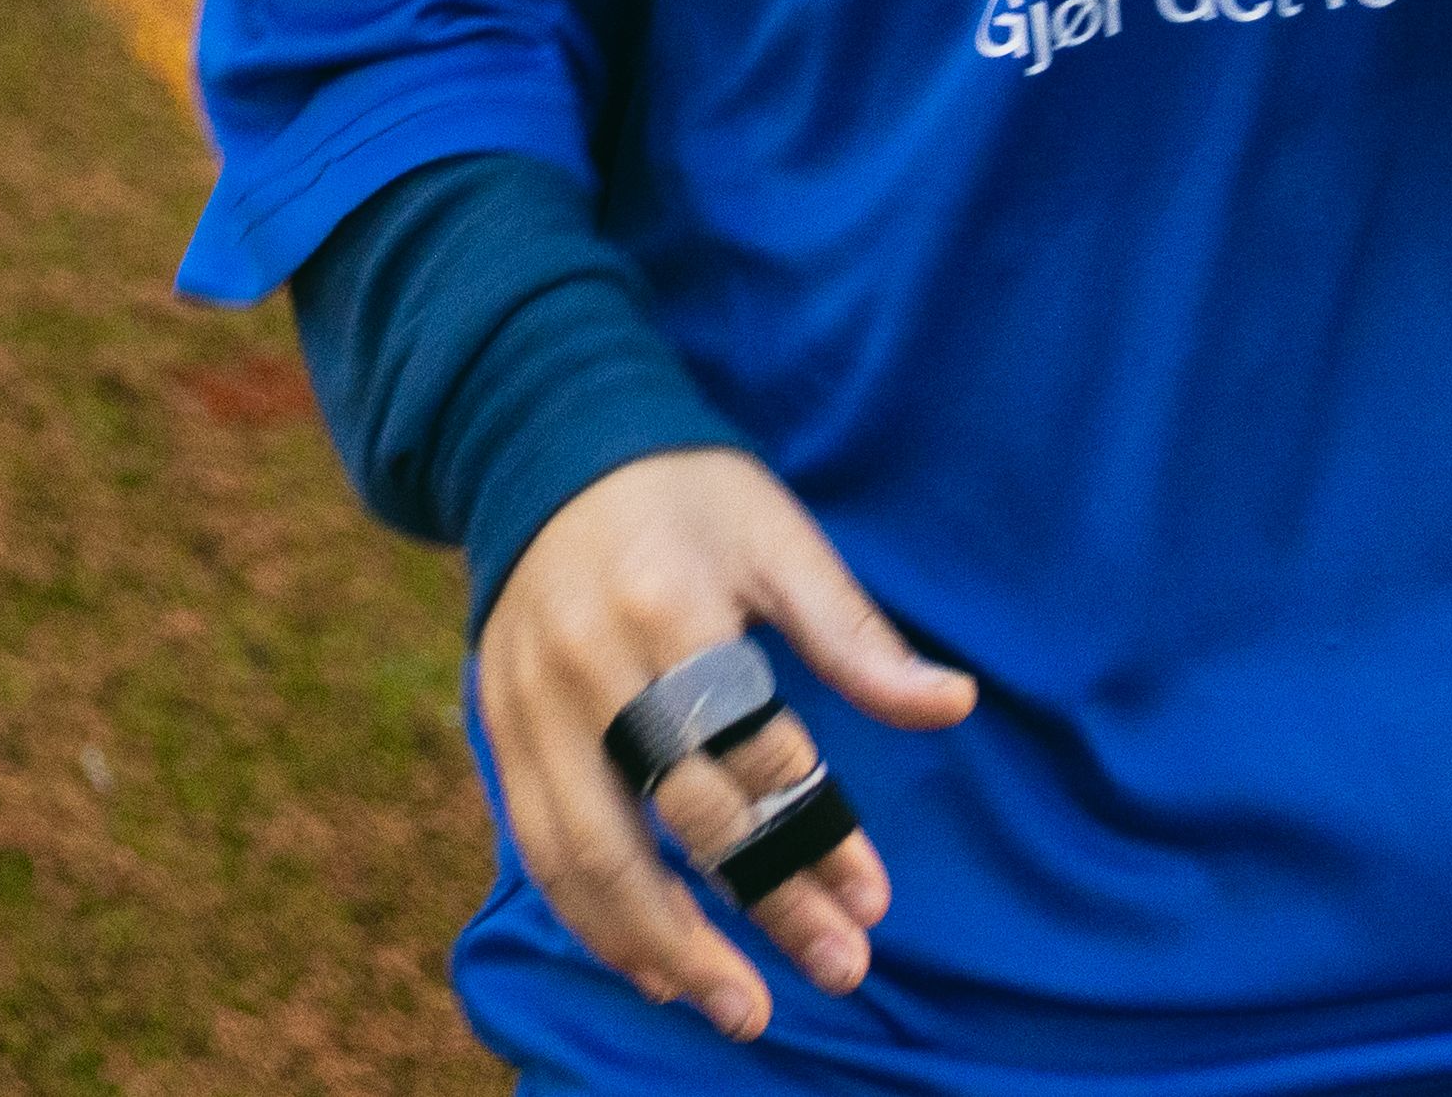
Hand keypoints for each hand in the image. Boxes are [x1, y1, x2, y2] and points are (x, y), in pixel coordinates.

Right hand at [478, 452, 973, 1044]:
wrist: (539, 445)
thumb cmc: (681, 494)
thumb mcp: (776, 536)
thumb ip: (853, 633)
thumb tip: (954, 704)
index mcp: (668, 608)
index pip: (754, 749)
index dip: (820, 832)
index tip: (874, 902)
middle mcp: (590, 665)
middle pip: (678, 813)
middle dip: (763, 904)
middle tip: (837, 972)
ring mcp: (529, 702)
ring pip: (589, 852)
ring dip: (664, 943)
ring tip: (735, 1007)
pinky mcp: (497, 727)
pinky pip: (538, 844)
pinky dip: (591, 916)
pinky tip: (651, 964)